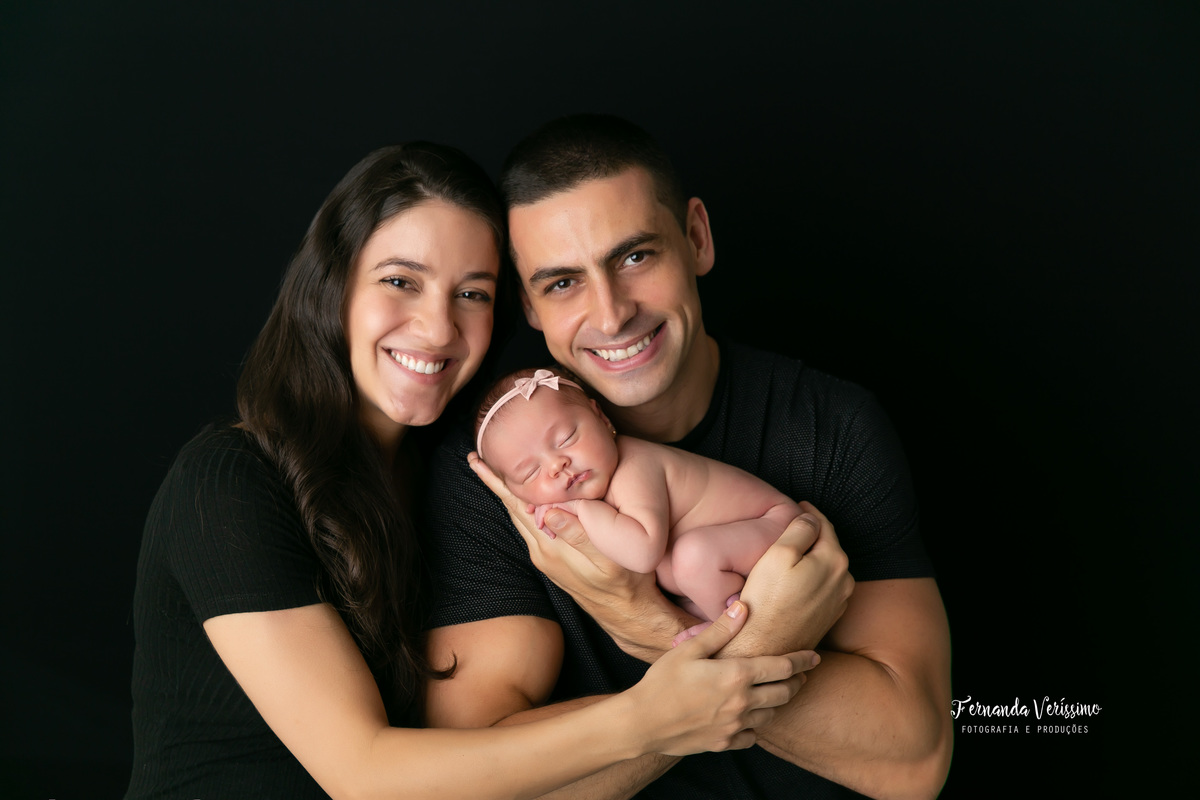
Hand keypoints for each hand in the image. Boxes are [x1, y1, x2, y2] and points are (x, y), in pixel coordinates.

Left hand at [468, 452, 690, 660]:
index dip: (499, 482)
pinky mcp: (553, 559)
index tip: (480, 460)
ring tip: (492, 472)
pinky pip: (532, 526)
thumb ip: (579, 535)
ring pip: (520, 517)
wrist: (627, 612)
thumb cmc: (625, 582)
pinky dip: (523, 506)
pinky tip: (524, 497)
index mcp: (551, 547)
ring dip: (506, 494)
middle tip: (475, 458)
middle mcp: (542, 551)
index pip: (518, 506)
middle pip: (513, 509)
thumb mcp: (608, 558)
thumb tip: (550, 511)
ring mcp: (545, 555)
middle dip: (494, 483)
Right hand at [629, 600, 820, 755]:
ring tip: (777, 693)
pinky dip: (756, 725)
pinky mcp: (725, 742)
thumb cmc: (662, 682)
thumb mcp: (689, 650)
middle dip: (797, 681)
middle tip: (801, 674)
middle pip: (785, 692)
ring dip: (778, 703)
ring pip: (772, 715)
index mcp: (736, 675)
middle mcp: (742, 702)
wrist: (642, 723)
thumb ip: (720, 630)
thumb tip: (743, 607)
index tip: (815, 656)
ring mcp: (735, 725)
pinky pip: (753, 736)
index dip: (802, 660)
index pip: (783, 666)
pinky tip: (750, 717)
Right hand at [720, 502, 854, 657]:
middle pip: (828, 547)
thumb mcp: (778, 554)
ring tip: (794, 551)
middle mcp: (844, 581)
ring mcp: (838, 602)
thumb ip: (799, 530)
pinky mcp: (828, 617)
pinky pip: (823, 588)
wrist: (764, 648)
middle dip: (813, 534)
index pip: (825, 526)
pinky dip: (813, 578)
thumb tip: (811, 518)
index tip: (800, 504)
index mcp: (834, 561)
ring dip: (814, 557)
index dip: (811, 512)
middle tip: (794, 525)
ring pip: (826, 568)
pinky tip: (797, 579)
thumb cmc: (766, 601)